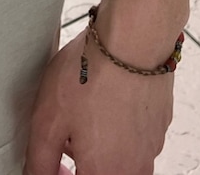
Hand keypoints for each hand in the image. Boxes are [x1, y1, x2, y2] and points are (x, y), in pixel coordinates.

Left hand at [22, 25, 173, 174]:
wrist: (134, 38)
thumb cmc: (93, 73)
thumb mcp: (48, 121)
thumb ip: (40, 162)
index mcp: (106, 174)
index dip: (60, 174)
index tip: (54, 161)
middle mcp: (134, 169)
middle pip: (101, 173)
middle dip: (80, 161)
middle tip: (66, 136)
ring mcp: (151, 147)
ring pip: (119, 159)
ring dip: (99, 146)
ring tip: (83, 111)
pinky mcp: (159, 124)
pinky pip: (135, 138)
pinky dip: (118, 127)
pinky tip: (104, 99)